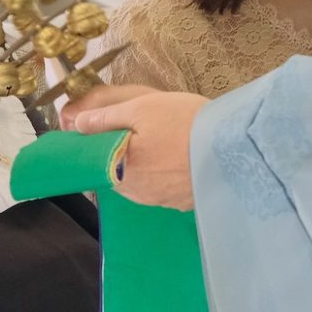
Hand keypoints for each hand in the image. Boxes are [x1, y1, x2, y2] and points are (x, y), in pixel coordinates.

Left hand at [64, 88, 207, 210]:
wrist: (234, 146)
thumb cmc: (185, 123)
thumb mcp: (141, 108)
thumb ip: (105, 117)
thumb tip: (76, 124)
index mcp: (120, 170)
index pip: (92, 162)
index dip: (96, 144)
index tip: (103, 130)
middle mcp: (136, 192)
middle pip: (114, 172)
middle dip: (119, 154)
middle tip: (140, 131)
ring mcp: (159, 201)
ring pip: (137, 182)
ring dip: (140, 166)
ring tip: (160, 143)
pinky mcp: (180, 203)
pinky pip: (159, 189)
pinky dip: (160, 175)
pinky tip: (174, 159)